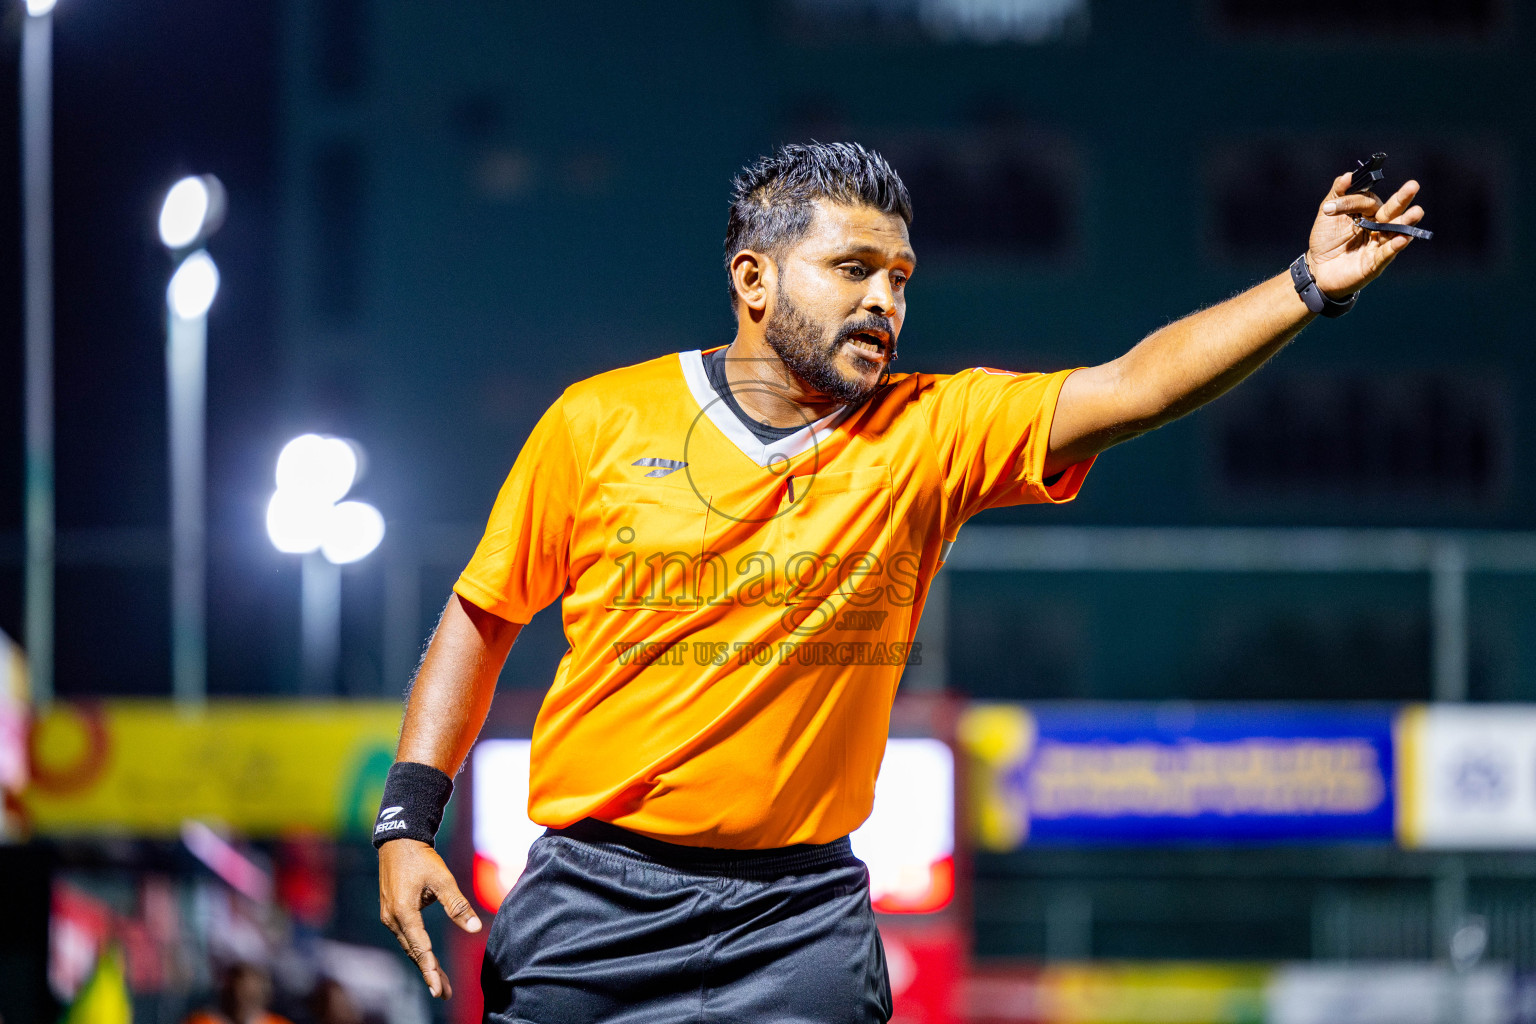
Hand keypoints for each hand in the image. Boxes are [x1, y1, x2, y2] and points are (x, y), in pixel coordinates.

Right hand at [378, 838, 482, 998]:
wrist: (398, 841)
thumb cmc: (421, 858)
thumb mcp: (442, 879)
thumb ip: (458, 905)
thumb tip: (474, 928)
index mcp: (404, 913)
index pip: (420, 949)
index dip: (430, 970)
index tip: (439, 989)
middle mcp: (393, 919)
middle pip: (414, 952)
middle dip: (429, 973)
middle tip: (444, 992)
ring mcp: (390, 916)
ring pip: (409, 946)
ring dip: (424, 963)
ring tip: (440, 981)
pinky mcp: (392, 912)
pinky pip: (406, 937)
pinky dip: (418, 950)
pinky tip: (427, 959)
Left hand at [1306, 170, 1425, 298]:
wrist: (1317, 269)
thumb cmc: (1325, 240)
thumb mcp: (1328, 213)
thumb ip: (1338, 194)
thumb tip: (1349, 175)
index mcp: (1369, 213)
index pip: (1369, 201)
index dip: (1353, 201)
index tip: (1330, 208)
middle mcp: (1379, 227)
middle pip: (1392, 211)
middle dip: (1402, 199)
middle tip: (1413, 185)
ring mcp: (1379, 245)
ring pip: (1396, 231)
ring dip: (1406, 222)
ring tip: (1417, 212)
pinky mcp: (1376, 263)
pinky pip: (1387, 253)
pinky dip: (1395, 246)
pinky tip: (1403, 238)